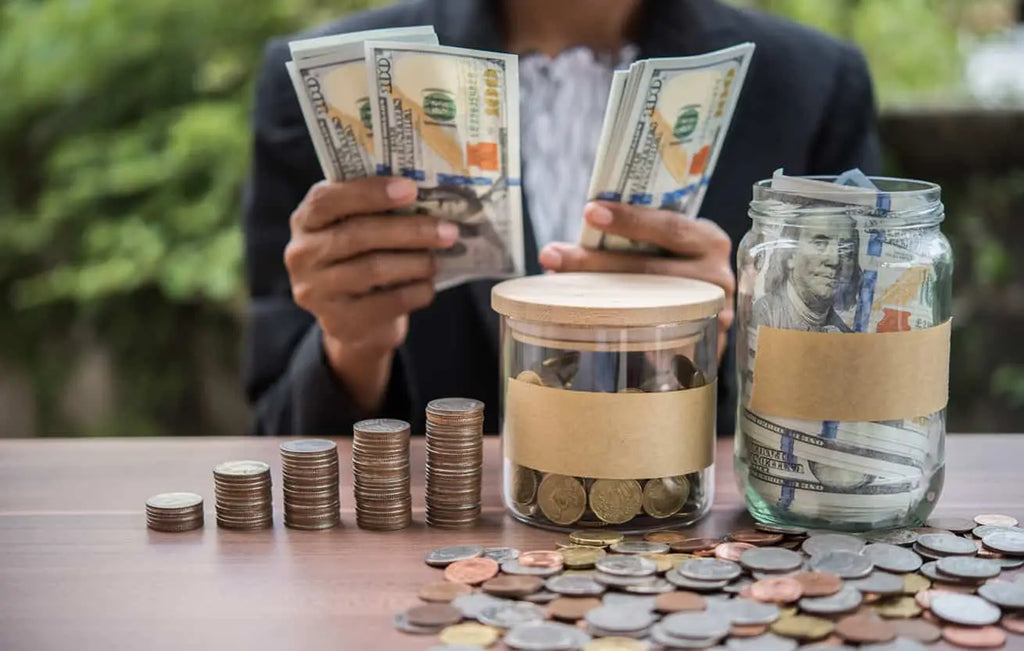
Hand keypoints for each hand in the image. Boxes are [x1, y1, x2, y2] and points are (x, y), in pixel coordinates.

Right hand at [284, 177, 458, 409]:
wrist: (355, 321)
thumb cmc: (362, 260)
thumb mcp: (359, 230)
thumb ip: (377, 211)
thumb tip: (428, 194)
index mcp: (306, 220)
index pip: (327, 199)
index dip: (369, 192)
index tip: (411, 188)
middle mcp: (301, 255)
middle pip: (358, 235)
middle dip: (410, 230)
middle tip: (448, 230)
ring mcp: (315, 291)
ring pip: (374, 269)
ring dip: (416, 262)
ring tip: (438, 260)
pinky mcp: (339, 322)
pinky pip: (386, 303)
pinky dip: (416, 292)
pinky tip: (428, 285)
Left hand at [539, 201, 734, 358]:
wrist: (706, 312)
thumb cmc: (671, 269)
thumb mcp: (663, 248)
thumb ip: (629, 242)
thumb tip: (564, 246)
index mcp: (706, 240)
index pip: (668, 226)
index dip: (629, 220)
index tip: (589, 212)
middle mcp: (715, 276)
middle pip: (649, 270)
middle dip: (595, 263)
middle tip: (552, 255)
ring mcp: (712, 314)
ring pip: (648, 307)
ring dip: (597, 300)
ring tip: (555, 290)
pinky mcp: (700, 346)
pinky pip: (656, 344)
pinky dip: (622, 336)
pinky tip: (588, 332)